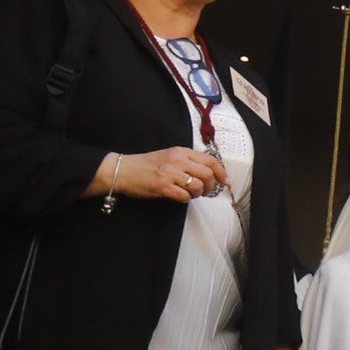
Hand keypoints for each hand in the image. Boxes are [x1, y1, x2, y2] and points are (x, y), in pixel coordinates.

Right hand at [101, 146, 225, 200]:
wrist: (124, 170)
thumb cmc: (147, 165)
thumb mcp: (170, 155)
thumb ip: (188, 161)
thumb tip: (210, 172)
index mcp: (181, 151)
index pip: (210, 160)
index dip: (221, 172)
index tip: (224, 181)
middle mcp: (177, 160)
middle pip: (207, 174)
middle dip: (211, 186)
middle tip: (205, 191)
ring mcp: (170, 173)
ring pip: (197, 186)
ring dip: (197, 193)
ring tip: (190, 193)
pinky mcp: (162, 187)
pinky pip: (184, 196)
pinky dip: (186, 198)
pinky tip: (180, 196)